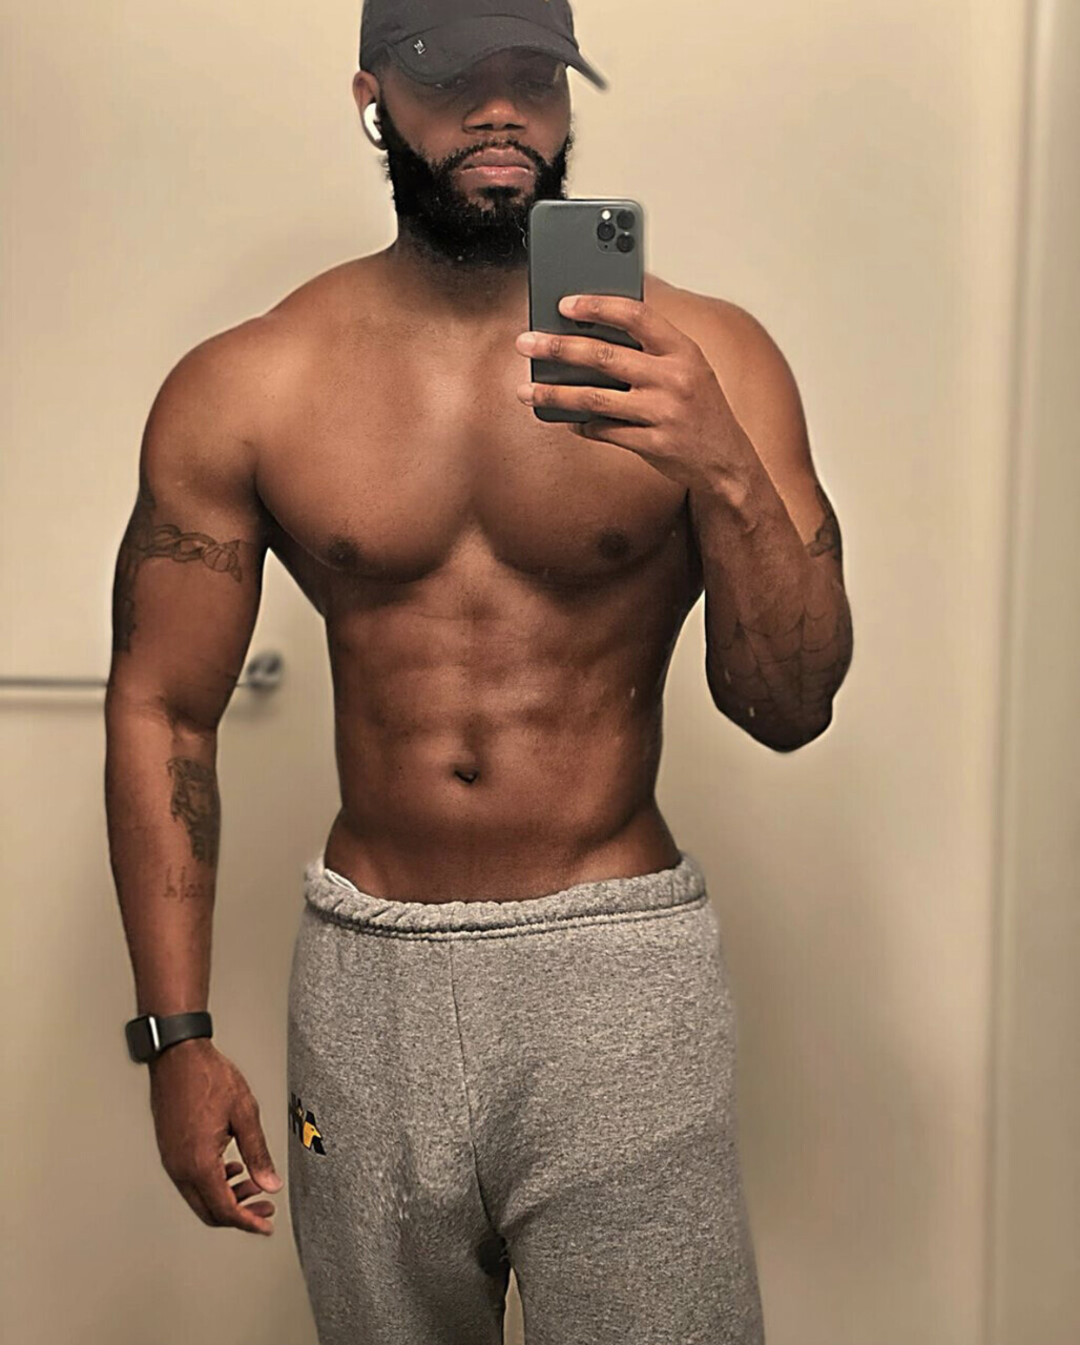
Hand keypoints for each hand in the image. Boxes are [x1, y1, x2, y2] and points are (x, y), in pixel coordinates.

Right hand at [148, 1037, 282, 1235]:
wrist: (177, 1056)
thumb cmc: (208, 1076)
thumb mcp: (244, 1113)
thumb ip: (258, 1153)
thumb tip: (270, 1184)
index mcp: (199, 1163)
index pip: (224, 1209)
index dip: (248, 1222)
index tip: (266, 1225)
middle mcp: (180, 1167)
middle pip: (210, 1211)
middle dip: (240, 1214)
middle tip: (265, 1208)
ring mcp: (172, 1160)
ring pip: (200, 1197)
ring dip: (227, 1197)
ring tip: (253, 1184)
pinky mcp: (170, 1150)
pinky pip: (191, 1181)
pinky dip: (213, 1183)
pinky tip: (232, 1168)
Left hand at [514, 293, 754, 493]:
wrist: (727, 460)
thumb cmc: (699, 407)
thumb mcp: (688, 367)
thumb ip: (650, 348)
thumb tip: (590, 331)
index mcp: (683, 349)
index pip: (636, 316)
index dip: (597, 306)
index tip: (563, 304)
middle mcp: (674, 378)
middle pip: (604, 356)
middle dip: (558, 348)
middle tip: (525, 343)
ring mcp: (663, 413)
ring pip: (595, 398)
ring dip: (555, 393)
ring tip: (526, 390)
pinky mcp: (653, 445)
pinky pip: (604, 431)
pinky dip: (581, 424)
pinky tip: (565, 419)